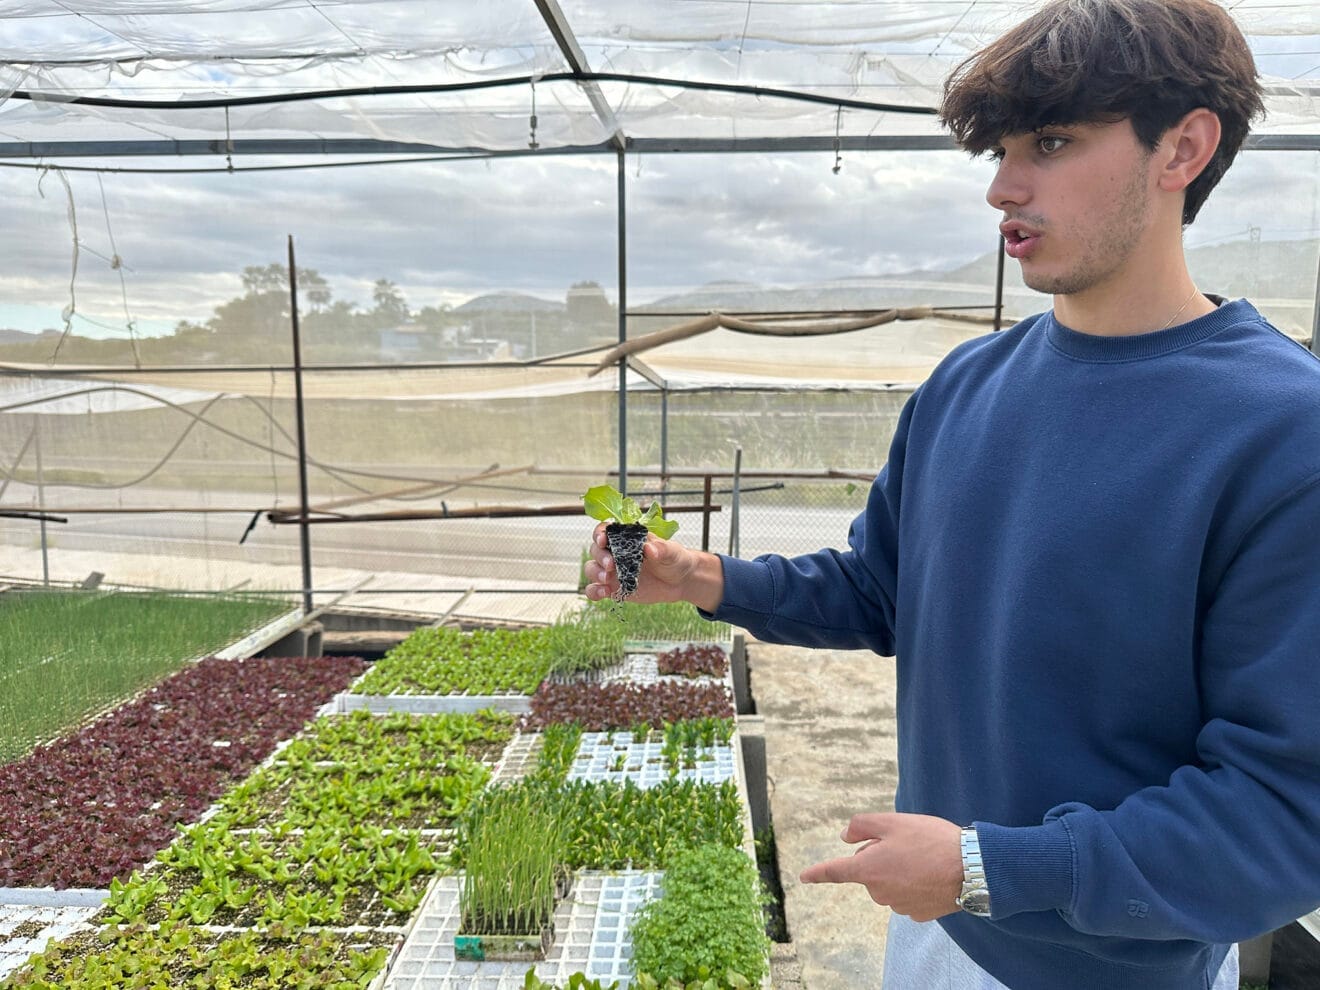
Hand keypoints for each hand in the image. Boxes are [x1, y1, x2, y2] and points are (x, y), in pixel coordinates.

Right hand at [582, 522, 721, 610]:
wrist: (680, 581)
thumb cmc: (675, 559)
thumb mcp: (672, 552)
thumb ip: (662, 549)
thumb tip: (649, 548)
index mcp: (627, 538)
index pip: (606, 530)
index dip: (600, 533)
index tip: (603, 540)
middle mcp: (616, 552)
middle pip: (596, 550)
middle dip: (600, 556)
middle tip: (611, 565)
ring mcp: (613, 571)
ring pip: (592, 568)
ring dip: (595, 573)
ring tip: (607, 580)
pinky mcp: (614, 588)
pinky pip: (595, 589)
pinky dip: (594, 591)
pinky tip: (603, 593)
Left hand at [799, 813, 963, 921]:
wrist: (971, 868)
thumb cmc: (930, 840)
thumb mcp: (892, 821)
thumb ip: (861, 826)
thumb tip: (845, 838)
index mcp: (868, 869)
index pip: (835, 871)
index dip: (817, 873)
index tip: (804, 877)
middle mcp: (879, 892)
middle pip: (869, 871)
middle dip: (880, 857)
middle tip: (906, 843)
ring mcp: (898, 905)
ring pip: (889, 883)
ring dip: (898, 870)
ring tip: (924, 857)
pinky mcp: (918, 913)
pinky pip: (907, 894)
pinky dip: (914, 884)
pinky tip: (932, 873)